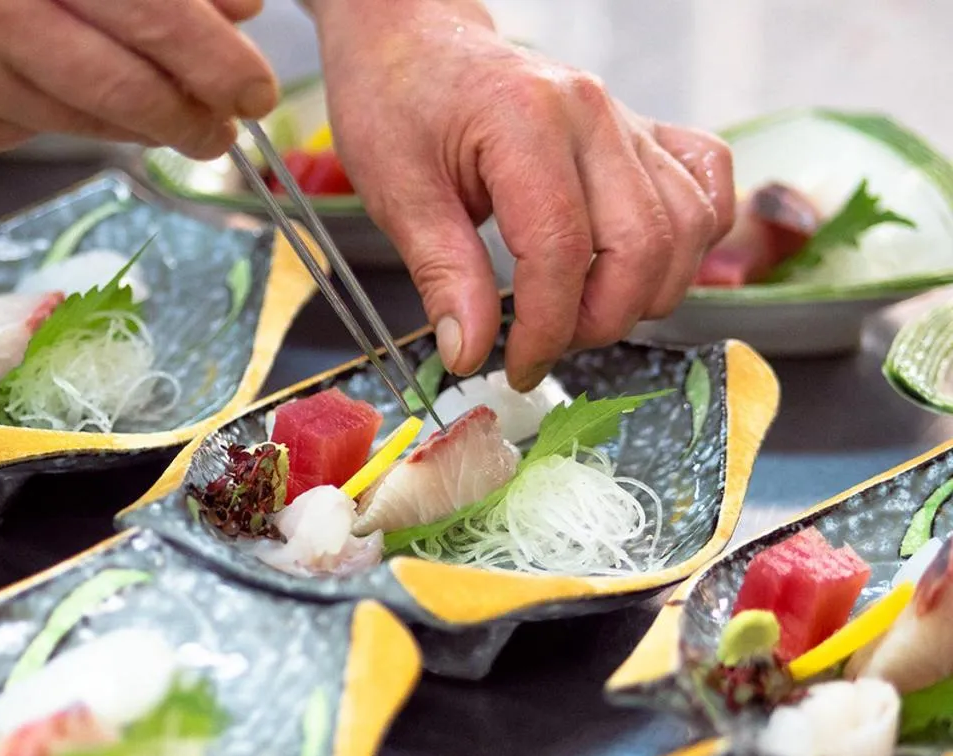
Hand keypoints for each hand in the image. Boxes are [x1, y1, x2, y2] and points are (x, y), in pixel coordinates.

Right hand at [0, 0, 277, 156]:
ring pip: (85, 117)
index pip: (146, 6)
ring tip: (184, 123)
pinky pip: (37, 130)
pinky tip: (81, 98)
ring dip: (148, 127)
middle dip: (193, 114)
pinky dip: (76, 121)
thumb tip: (240, 8)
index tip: (255, 88)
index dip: (211, 54)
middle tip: (228, 126)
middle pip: (121, 80)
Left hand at [309, 0, 733, 389]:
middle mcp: (592, 115)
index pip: (562, 251)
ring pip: (688, 226)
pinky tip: (644, 267)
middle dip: (599, 321)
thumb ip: (442, 274)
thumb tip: (469, 353)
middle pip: (642, 245)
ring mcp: (627, 120)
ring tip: (583, 315)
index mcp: (525, 121)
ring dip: (646, 294)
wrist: (415, 40)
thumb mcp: (397, 191)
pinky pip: (707, 182)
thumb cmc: (399, 102)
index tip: (515, 367)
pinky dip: (692, 239)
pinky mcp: (643, 130)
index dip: (545, 329)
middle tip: (545, 347)